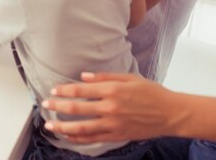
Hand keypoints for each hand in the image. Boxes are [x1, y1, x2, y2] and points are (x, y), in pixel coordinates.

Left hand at [43, 72, 181, 143]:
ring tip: (50, 125)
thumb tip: (84, 77)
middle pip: (77, 109)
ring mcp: (113, 124)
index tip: (53, 90)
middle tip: (45, 104)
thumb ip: (105, 77)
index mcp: (113, 90)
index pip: (81, 90)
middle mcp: (110, 108)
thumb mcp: (129, 78)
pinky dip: (78, 138)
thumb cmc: (151, 93)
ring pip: (82, 128)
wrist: (170, 114)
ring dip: (63, 127)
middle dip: (58, 107)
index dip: (65, 90)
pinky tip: (68, 136)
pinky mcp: (117, 136)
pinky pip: (93, 139)